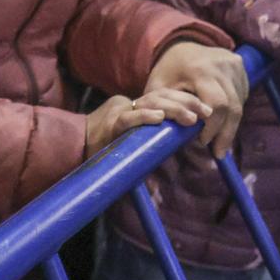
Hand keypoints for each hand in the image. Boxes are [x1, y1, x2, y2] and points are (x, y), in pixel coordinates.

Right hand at [85, 88, 206, 156]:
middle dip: (186, 102)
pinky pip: (129, 118)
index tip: (205, 110)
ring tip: (191, 118)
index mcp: (136, 108)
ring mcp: (120, 112)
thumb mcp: (129, 150)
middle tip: (206, 112)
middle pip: (161, 96)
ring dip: (173, 109)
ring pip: (150, 103)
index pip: (163, 97)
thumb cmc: (101, 151)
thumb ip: (145, 157)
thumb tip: (163, 183)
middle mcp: (129, 105)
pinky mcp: (111, 124)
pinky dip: (144, 116)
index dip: (185, 100)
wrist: (73, 148)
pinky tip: (159, 118)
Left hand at [146, 42, 248, 158]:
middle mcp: (220, 64)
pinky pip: (242, 95)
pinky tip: (223, 119)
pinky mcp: (240, 65)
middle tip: (218, 151)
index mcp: (199, 70)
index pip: (216, 105)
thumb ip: (167, 110)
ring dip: (231, 124)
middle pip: (232, 107)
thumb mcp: (158, 88)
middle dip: (226, 133)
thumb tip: (176, 136)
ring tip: (220, 140)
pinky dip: (234, 111)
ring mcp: (233, 63)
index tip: (203, 142)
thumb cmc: (167, 71)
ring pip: (239, 103)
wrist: (179, 44)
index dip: (213, 128)